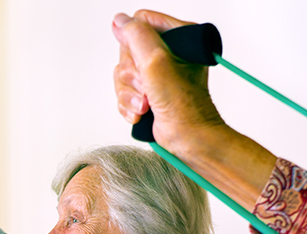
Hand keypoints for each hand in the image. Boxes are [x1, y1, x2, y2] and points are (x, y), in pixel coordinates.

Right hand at [112, 11, 224, 153]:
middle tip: (148, 87)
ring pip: (122, 74)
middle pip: (127, 51)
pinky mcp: (148, 93)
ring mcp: (156, 74)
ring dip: (130, 94)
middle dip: (132, 76)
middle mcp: (167, 53)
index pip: (141, 22)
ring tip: (147, 104)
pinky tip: (142, 112)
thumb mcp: (157, 62)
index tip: (145, 62)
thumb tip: (119, 20)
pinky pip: (123, 92)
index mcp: (179, 37)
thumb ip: (137, 36)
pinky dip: (128, 105)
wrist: (187, 139)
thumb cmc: (183, 106)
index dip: (135, 44)